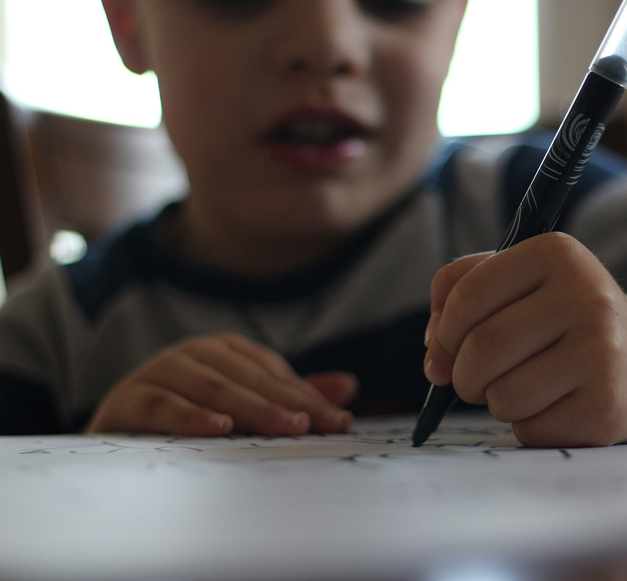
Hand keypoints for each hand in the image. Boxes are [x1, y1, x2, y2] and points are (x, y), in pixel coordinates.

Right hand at [86, 333, 356, 435]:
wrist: (115, 438)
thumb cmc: (187, 419)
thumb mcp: (243, 407)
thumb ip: (291, 397)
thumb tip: (348, 387)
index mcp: (224, 351)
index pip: (274, 373)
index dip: (309, 396)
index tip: (341, 421)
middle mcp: (193, 354)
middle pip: (248, 378)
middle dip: (288, 404)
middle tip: (318, 426)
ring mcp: (160, 371)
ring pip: (213, 388)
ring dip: (250, 408)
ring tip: (285, 427)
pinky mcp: (129, 398)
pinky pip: (164, 404)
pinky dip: (191, 416)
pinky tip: (219, 428)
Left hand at [423, 233, 626, 447]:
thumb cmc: (563, 318)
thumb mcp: (520, 281)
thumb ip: (459, 293)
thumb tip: (433, 353)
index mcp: (557, 253)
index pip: (467, 296)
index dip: (443, 330)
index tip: (447, 345)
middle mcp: (587, 297)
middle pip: (482, 349)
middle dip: (462, 374)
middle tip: (472, 378)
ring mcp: (602, 355)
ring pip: (501, 396)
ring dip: (496, 401)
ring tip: (523, 387)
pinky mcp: (606, 409)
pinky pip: (529, 430)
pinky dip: (527, 425)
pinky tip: (555, 405)